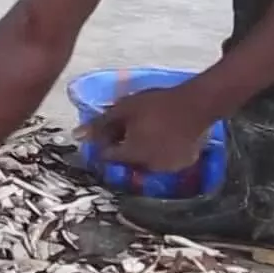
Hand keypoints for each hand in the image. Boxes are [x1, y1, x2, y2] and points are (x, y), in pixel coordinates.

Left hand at [75, 83, 218, 171]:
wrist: (196, 104)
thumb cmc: (156, 105)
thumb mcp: (123, 110)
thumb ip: (100, 125)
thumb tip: (77, 136)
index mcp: (132, 155)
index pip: (108, 157)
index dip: (104, 143)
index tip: (108, 131)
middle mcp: (149, 167)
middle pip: (126, 161)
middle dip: (123, 147)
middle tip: (129, 127)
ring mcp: (169, 168)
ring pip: (146, 162)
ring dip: (142, 151)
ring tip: (147, 130)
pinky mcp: (184, 164)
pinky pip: (165, 161)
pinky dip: (160, 152)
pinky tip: (164, 136)